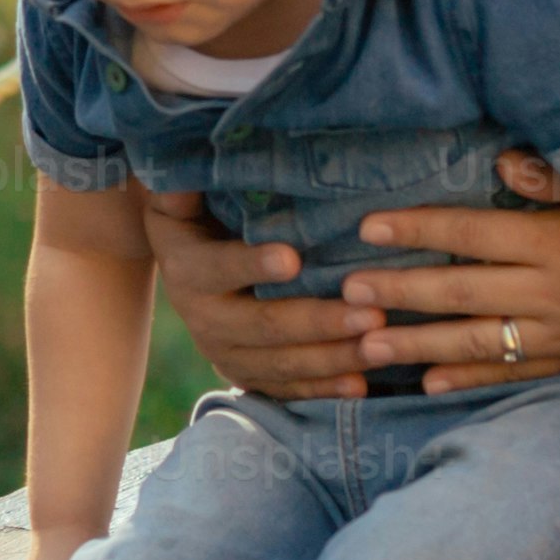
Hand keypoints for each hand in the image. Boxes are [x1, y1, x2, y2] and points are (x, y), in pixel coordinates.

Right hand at [138, 185, 385, 401]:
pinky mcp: (246, 375)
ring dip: (333, 357)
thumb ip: (185, 186)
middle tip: (371, 313)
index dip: (253, 264)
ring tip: (379, 345)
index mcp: (188, 270)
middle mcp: (203, 318)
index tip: (294, 258)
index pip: (219, 268)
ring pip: (281, 363)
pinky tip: (361, 385)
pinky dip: (324, 389)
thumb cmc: (198, 216)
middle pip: (264, 325)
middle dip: (319, 321)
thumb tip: (187, 170)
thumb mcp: (181, 197)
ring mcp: (225, 354)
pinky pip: (286, 389)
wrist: (185, 267)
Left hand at [337, 149, 559, 392]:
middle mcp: (552, 290)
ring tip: (368, 344)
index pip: (472, 232)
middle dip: (400, 291)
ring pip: (478, 341)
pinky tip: (427, 383)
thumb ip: (555, 176)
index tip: (368, 228)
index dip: (418, 229)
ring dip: (419, 344)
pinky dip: (469, 380)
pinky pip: (512, 374)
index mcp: (554, 241)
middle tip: (348, 292)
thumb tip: (503, 160)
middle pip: (462, 291)